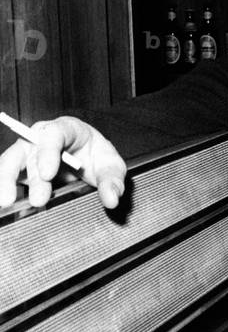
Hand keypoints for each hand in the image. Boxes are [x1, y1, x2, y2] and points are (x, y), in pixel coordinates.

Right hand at [0, 116, 126, 208]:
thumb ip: (113, 181)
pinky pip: (9, 175)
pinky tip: (5, 202)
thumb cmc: (97, 156)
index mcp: (66, 129)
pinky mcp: (22, 168)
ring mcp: (29, 152)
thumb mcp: (112, 166)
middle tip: (38, 200)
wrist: (88, 158)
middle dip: (32, 176)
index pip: (53, 135)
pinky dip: (6, 187)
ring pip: (12, 161)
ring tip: (6, 202)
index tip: (48, 174)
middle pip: (29, 151)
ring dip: (7, 180)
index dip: (48, 153)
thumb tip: (112, 199)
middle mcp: (42, 137)